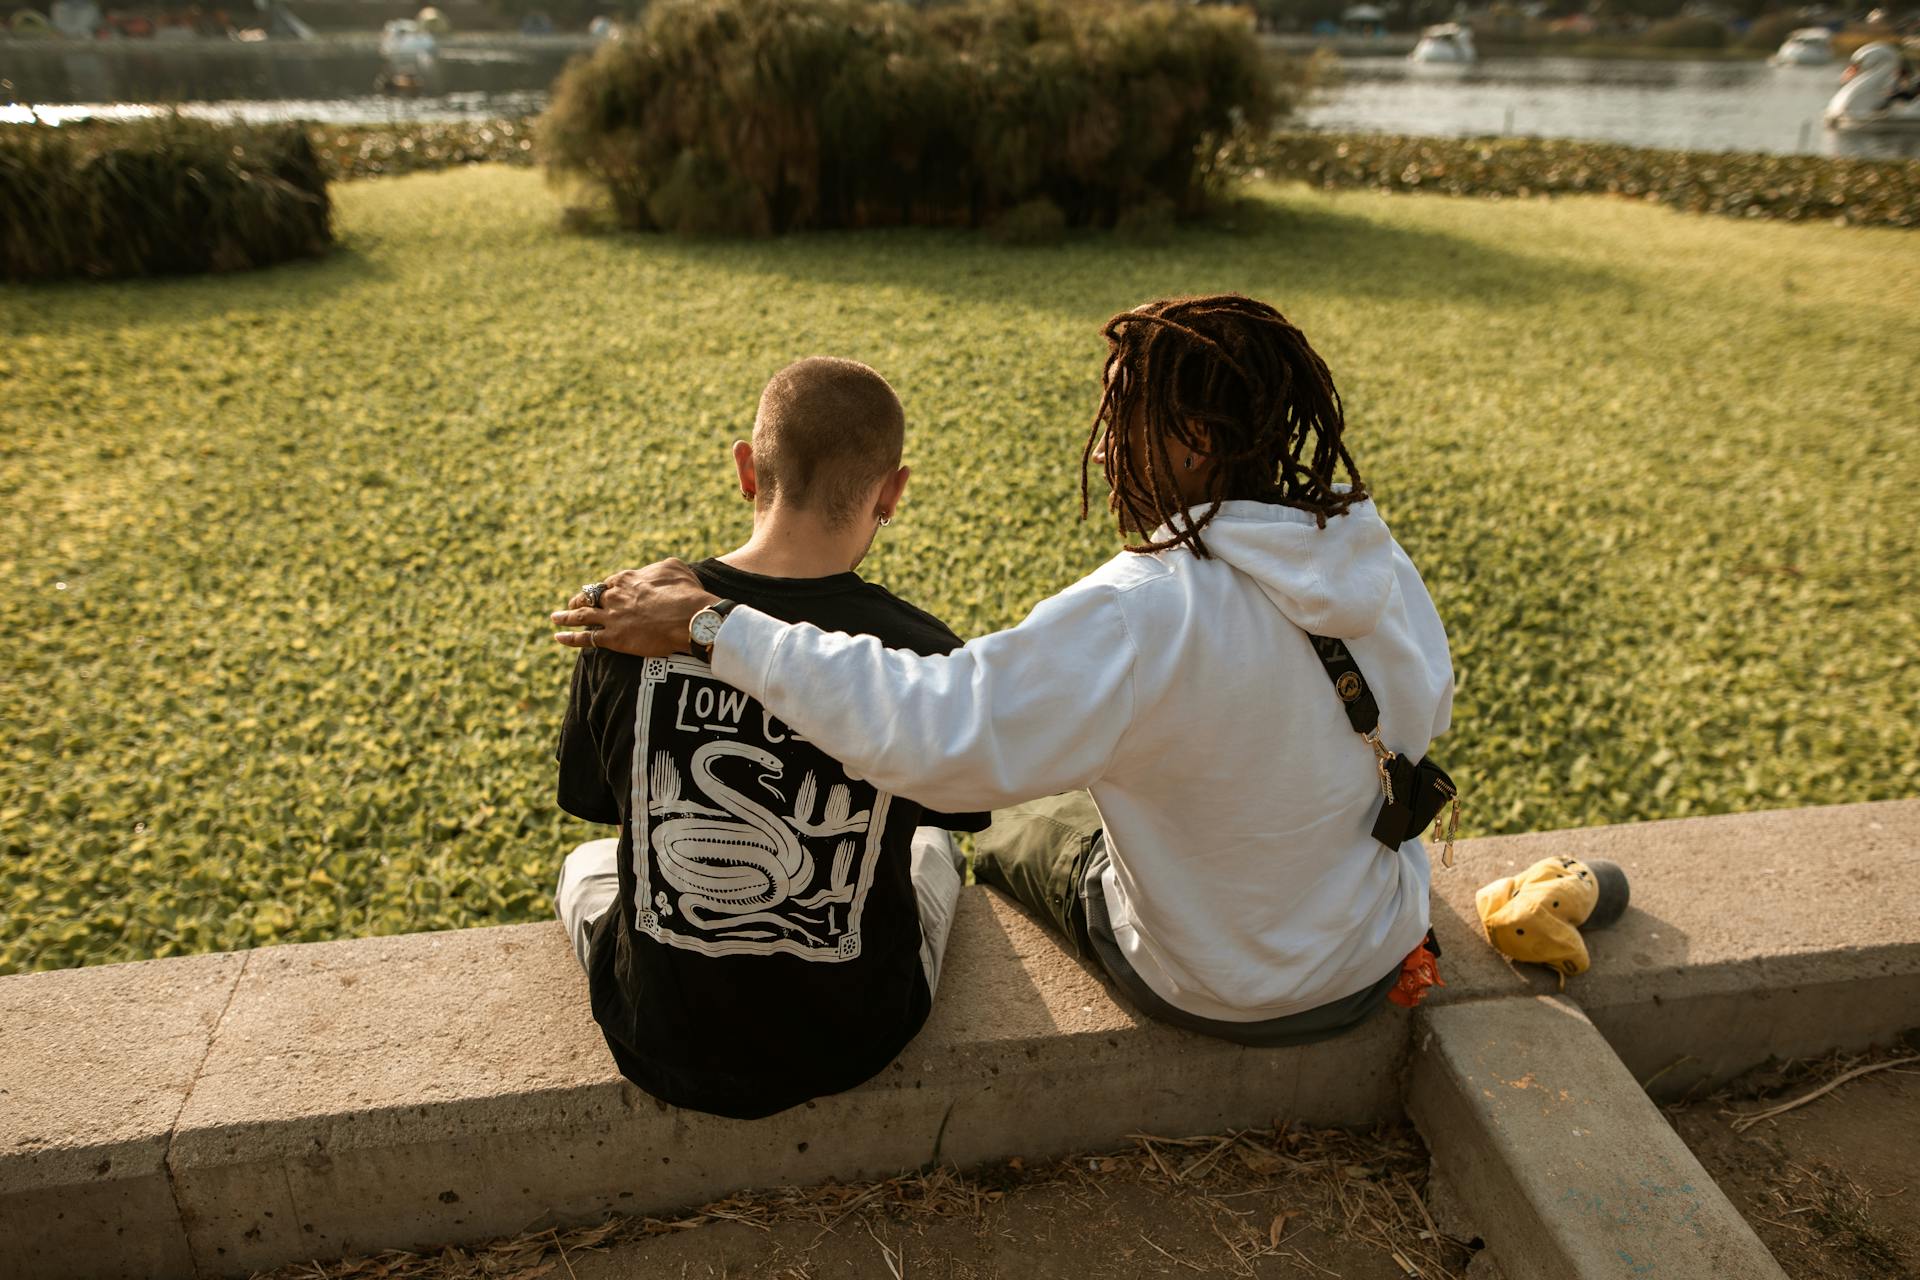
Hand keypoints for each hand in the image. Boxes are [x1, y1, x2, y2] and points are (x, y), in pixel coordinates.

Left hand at [552, 560, 719, 656]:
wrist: (689, 618)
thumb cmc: (686, 593)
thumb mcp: (675, 568)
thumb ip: (659, 568)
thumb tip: (656, 571)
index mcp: (627, 579)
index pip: (609, 583)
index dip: (604, 588)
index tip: (602, 592)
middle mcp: (614, 596)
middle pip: (590, 596)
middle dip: (580, 599)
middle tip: (573, 603)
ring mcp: (611, 617)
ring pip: (581, 615)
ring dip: (566, 616)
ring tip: (555, 617)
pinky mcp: (613, 638)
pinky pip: (586, 638)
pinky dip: (570, 638)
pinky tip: (558, 637)